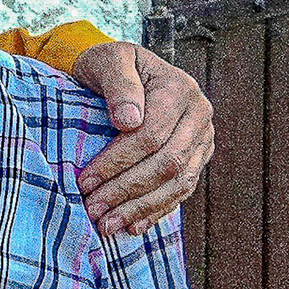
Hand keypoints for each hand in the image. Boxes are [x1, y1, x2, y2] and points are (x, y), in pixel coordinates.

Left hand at [70, 41, 214, 235]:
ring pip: (179, 182)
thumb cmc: (107, 65)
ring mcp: (202, 139)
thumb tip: (129, 120)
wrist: (123, 69)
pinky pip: (183, 190)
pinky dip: (158, 211)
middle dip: (127, 190)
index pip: (150, 135)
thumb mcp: (107, 61)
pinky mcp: (198, 157)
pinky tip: (132, 227)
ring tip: (107, 225)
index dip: (117, 161)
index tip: (85, 181)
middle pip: (167, 163)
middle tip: (92, 210)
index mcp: (179, 89)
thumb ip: (119, 84)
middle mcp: (199, 115)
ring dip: (141, 208)